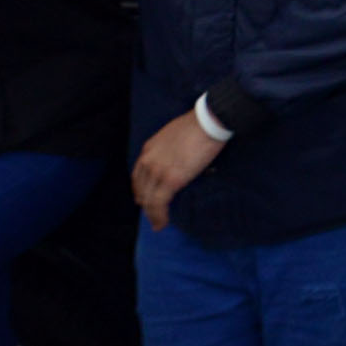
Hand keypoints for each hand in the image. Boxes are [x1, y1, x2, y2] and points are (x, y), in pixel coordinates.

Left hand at [133, 111, 225, 230]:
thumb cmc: (198, 124)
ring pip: (149, 200)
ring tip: (157, 224)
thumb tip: (176, 159)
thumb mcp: (173, 135)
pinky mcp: (171, 180)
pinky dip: (159, 216)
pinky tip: (162, 223)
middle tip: (152, 214)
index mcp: (148, 149)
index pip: (138, 176)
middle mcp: (148, 161)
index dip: (140, 190)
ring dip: (152, 214)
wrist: (208, 121)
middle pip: (141, 190)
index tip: (145, 198)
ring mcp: (158, 171)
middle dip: (146, 204)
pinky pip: (159, 204)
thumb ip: (167, 149)